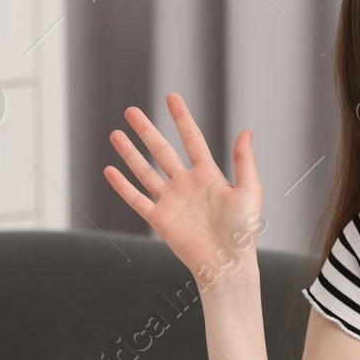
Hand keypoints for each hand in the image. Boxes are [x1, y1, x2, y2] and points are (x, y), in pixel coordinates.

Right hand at [104, 93, 261, 286]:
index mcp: (209, 175)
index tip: (171, 97)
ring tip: (115, 134)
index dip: (181, 118)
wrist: (227, 262)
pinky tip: (109, 170)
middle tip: (131, 110)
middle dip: (146, 130)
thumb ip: (244, 162)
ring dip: (130, 153)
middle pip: (162, 150)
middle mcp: (187, 185)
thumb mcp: (249, 191)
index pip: (192, 139)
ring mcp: (172, 201)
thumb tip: (246, 131)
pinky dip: (123, 186)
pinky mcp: (160, 219)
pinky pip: (137, 199)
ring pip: (145, 171)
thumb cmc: (244, 231)